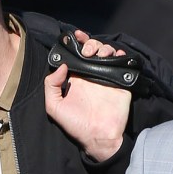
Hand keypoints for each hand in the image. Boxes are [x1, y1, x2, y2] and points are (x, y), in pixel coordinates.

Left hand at [43, 29, 130, 160]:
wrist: (99, 137)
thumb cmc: (76, 125)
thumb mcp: (54, 107)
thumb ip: (50, 86)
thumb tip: (62, 66)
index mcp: (77, 78)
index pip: (77, 53)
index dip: (77, 42)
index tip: (77, 37)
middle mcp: (92, 75)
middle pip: (93, 49)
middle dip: (91, 44)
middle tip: (88, 51)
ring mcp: (107, 77)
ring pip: (107, 52)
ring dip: (104, 47)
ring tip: (100, 54)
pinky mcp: (121, 82)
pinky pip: (122, 63)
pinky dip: (120, 55)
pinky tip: (115, 56)